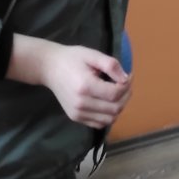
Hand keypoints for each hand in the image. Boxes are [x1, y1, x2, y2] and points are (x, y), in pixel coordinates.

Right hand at [10, 36, 131, 127]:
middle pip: (115, 109)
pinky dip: (108, 115)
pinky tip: (107, 102)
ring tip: (117, 92)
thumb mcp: (92, 55)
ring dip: (119, 107)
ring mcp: (77, 113)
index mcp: (85, 86)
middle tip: (125, 83)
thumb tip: (125, 78)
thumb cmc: (72, 58)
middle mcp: (81, 104)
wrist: (49, 68)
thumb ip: (111, 65)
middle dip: (126, 96)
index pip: (115, 94)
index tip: (128, 75)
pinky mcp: (75, 118)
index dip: (127, 86)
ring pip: (109, 119)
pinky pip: (99, 124)